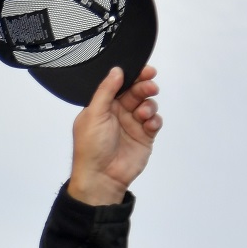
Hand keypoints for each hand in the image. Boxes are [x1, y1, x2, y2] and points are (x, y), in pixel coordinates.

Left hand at [67, 64, 162, 205]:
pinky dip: (155, 120)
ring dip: (148, 105)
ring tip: (142, 114)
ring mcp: (132, 124)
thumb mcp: (94, 114)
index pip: (120, 85)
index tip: (145, 70)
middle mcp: (118, 113)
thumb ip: (106, 91)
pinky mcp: (144, 136)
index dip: (133, 76)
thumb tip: (116, 70)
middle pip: (136, 92)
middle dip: (145, 87)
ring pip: (147, 105)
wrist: (101, 177)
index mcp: (102, 106)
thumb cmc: (91, 147)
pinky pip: (155, 121)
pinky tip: (149, 124)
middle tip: (150, 87)